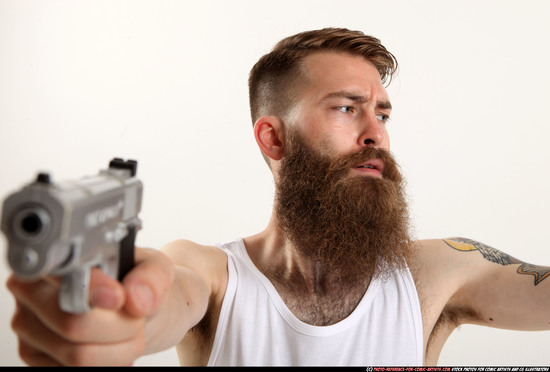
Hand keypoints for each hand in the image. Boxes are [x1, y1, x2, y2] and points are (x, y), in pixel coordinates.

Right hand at [6, 247, 174, 365]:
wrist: (135, 308)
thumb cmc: (136, 282)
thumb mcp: (154, 268)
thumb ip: (150, 277)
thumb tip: (136, 297)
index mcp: (54, 261)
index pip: (61, 279)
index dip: (92, 291)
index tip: (119, 298)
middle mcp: (32, 294)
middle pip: (74, 324)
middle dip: (121, 326)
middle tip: (137, 317)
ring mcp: (30, 331)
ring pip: (79, 356)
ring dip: (120, 350)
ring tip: (130, 333)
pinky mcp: (37, 359)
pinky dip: (108, 364)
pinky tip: (112, 347)